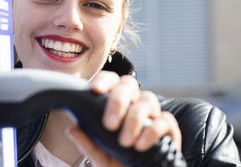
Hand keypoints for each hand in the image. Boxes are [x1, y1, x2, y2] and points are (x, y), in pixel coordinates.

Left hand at [67, 71, 181, 166]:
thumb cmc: (117, 162)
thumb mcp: (99, 156)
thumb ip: (87, 143)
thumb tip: (72, 129)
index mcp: (115, 102)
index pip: (111, 80)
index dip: (104, 80)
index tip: (95, 90)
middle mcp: (134, 103)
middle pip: (129, 84)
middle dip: (118, 101)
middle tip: (109, 124)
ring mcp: (152, 114)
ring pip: (148, 99)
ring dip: (134, 119)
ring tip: (124, 142)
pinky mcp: (168, 128)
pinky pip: (165, 120)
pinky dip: (152, 131)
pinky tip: (140, 145)